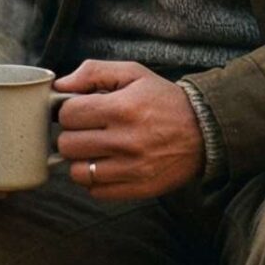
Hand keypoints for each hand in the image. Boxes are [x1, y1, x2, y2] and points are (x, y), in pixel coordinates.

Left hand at [51, 60, 202, 200]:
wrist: (205, 131)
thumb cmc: (163, 100)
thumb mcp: (133, 73)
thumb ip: (93, 72)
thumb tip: (60, 86)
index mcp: (122, 108)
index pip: (68, 115)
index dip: (69, 112)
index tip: (80, 111)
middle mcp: (125, 140)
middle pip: (67, 145)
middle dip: (72, 135)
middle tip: (86, 131)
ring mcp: (132, 168)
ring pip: (78, 172)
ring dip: (81, 161)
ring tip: (95, 150)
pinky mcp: (138, 188)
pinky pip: (96, 191)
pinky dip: (95, 180)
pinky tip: (107, 165)